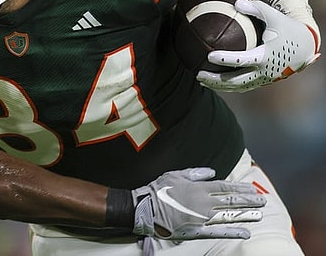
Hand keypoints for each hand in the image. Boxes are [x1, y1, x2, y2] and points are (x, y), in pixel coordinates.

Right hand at [132, 167, 264, 240]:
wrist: (144, 208)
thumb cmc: (157, 190)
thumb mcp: (175, 175)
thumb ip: (195, 173)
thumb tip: (211, 172)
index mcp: (198, 187)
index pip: (225, 187)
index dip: (240, 188)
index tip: (252, 189)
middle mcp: (203, 202)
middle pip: (231, 201)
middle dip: (248, 201)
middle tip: (262, 201)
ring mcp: (202, 217)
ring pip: (228, 215)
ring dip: (245, 215)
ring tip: (259, 214)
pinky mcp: (197, 231)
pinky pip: (218, 232)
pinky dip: (233, 232)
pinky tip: (245, 233)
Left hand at [197, 0, 319, 91]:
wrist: (307, 46)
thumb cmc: (288, 28)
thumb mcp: (275, 16)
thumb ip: (256, 8)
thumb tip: (237, 2)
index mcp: (266, 56)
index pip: (242, 60)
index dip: (225, 59)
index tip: (208, 56)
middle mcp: (265, 71)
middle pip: (236, 80)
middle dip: (216, 80)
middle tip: (198, 74)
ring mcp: (265, 79)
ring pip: (238, 87)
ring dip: (219, 86)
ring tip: (201, 80)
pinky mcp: (265, 81)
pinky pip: (244, 86)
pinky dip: (229, 86)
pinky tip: (215, 82)